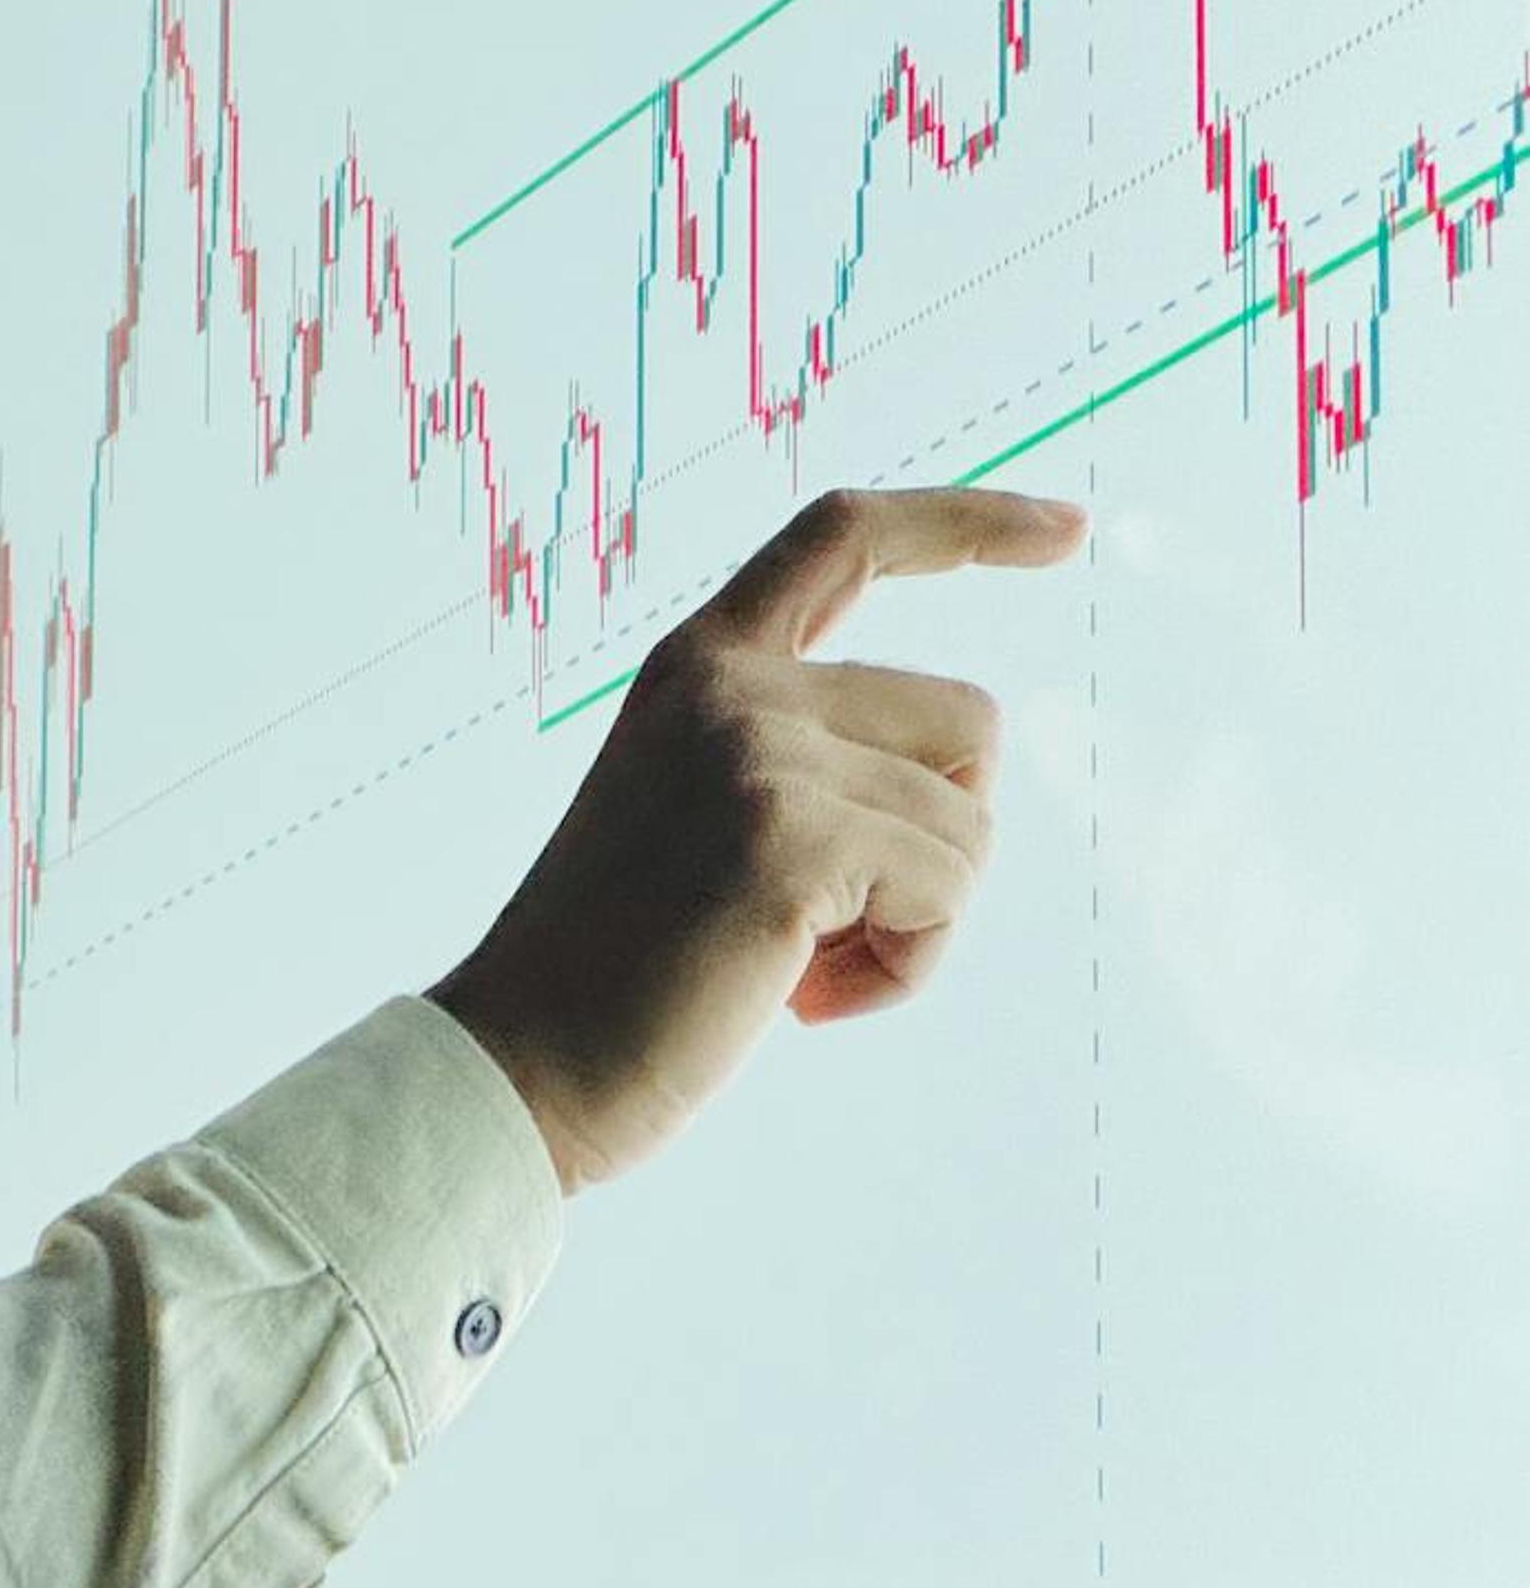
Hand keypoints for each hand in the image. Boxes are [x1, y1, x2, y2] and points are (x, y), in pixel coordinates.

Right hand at [429, 486, 1087, 1197]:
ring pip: (970, 819)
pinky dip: (904, 965)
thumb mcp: (695, 812)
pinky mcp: (791, 838)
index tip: (1066, 529)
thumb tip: (963, 782)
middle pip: (966, 719)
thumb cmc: (618, 972)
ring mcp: (758, 753)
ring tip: (800, 966)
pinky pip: (947, 891)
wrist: (522, 1065)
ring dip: (917, 918)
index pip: (846, 535)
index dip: (969, 521)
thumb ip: (794, 754)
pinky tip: (803, 999)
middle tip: (826, 923)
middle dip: (941, 835)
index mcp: (696, 666)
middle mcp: (728, 685)